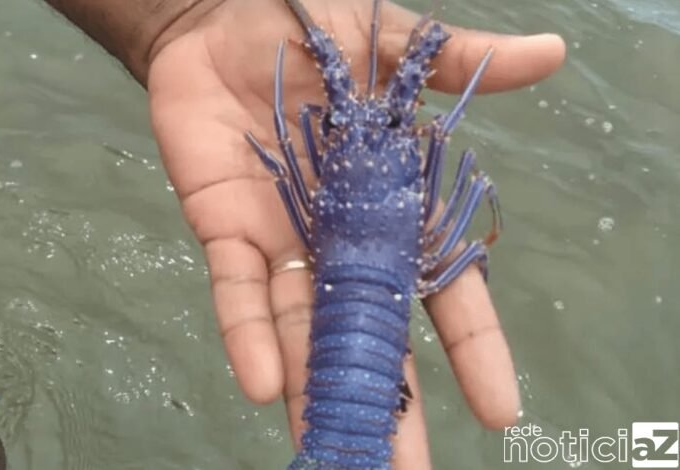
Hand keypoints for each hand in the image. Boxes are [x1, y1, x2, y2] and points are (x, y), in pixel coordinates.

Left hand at [146, 1, 564, 466]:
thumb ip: (459, 64)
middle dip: (390, 402)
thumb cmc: (308, 28)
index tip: (500, 413)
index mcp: (393, 206)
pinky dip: (249, 337)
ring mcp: (286, 244)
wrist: (217, 17)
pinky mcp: (227, 232)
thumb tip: (551, 53)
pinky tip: (267, 389)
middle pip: (374, 335)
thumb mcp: (391, 48)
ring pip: (306, 333)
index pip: (443, 290)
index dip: (473, 350)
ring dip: (320, 393)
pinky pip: (239, 295)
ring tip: (332, 454)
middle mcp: (343, 241)